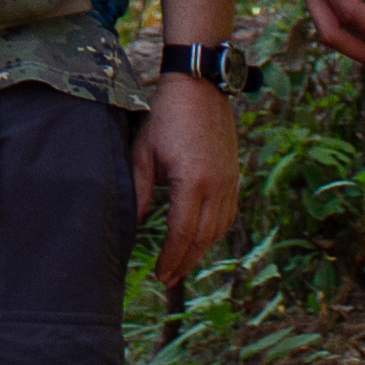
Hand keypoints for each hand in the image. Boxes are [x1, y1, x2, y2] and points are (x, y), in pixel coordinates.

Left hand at [134, 75, 239, 292]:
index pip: (182, 233)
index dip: (171, 258)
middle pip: (203, 238)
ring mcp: (230, 181)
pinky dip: (215, 232)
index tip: (160, 275)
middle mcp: (217, 186)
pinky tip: (201, 238)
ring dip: (200, 250)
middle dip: (185, 261)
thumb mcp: (144, 152)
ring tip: (181, 263)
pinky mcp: (234, 175)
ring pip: (219, 229)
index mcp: (192, 182)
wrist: (199, 86)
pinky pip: (228, 214)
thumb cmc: (166, 115)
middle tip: (168, 279)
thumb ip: (138, 191)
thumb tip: (129, 224)